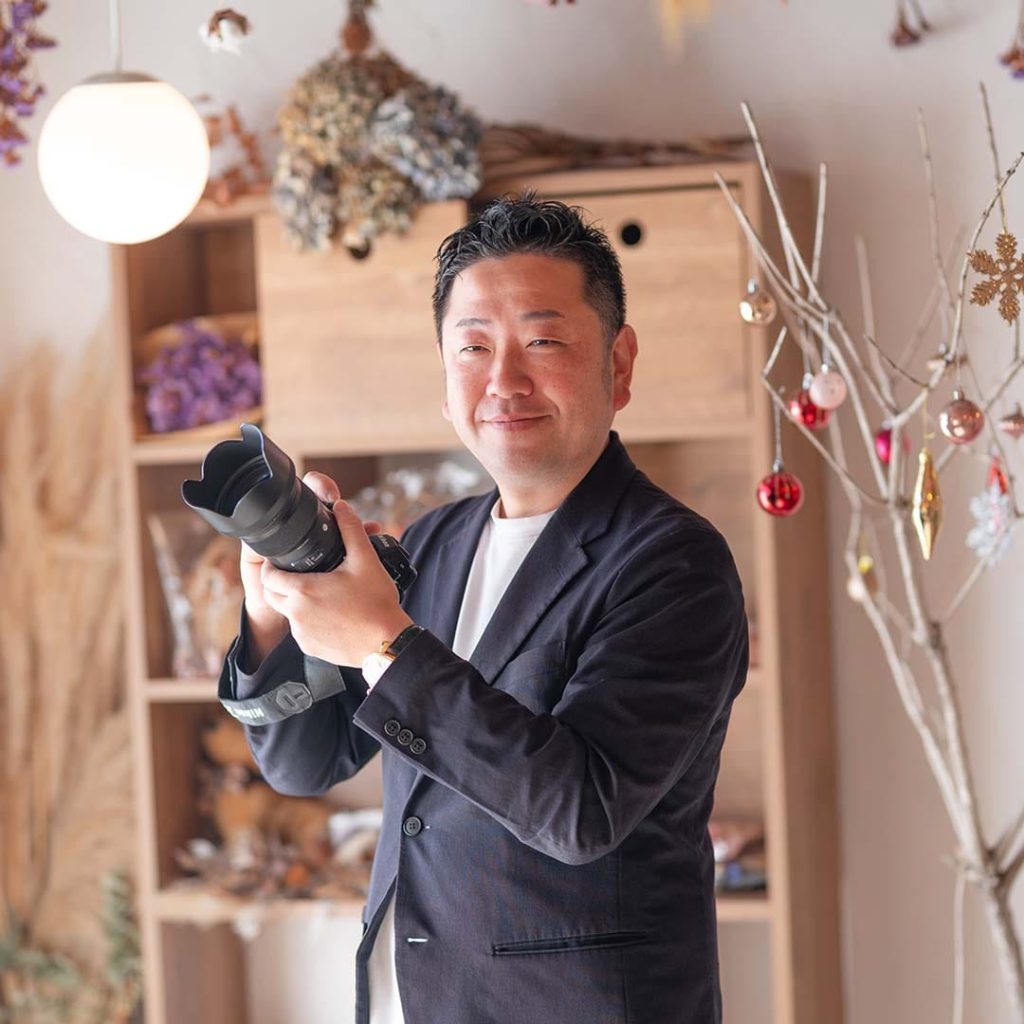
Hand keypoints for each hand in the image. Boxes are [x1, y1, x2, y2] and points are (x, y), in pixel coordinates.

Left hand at [258, 478, 411, 666]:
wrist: (387, 644)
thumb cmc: (377, 604)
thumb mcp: (366, 560)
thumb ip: (351, 529)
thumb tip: (341, 506)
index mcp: (304, 590)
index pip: (268, 576)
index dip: (272, 566)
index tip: (282, 560)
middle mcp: (297, 614)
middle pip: (272, 594)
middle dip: (279, 583)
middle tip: (299, 573)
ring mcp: (302, 634)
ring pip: (287, 613)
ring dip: (295, 602)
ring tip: (320, 592)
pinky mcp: (311, 648)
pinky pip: (301, 630)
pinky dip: (309, 621)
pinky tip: (330, 613)